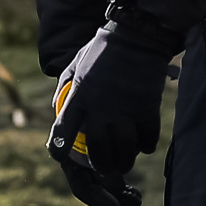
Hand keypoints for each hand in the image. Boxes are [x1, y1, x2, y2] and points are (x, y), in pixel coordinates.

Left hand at [45, 23, 173, 205]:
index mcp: (80, 96)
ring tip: (124, 164)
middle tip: (105, 169)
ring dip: (124, 161)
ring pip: (124, 150)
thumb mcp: (76, 64)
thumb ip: (65, 87)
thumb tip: (58, 107)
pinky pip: (147, 138)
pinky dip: (145, 145)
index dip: (59, 149)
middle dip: (101, 165)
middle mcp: (100, 108)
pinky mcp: (148, 109)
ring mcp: (125, 110)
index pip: (63, 131)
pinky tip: (143, 144)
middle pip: (98, 150)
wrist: (137, 35)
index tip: (60, 157)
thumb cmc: (103, 49)